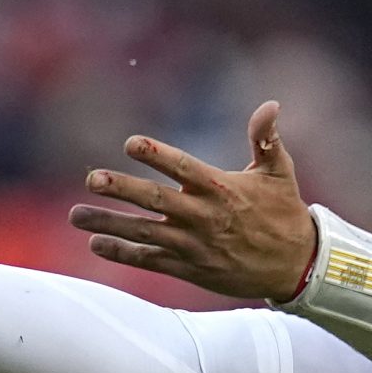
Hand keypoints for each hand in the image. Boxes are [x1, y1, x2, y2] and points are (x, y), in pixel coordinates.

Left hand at [70, 101, 319, 301]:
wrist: (296, 267)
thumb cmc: (284, 213)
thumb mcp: (279, 172)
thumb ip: (266, 138)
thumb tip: (270, 105)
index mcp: (222, 188)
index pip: (184, 168)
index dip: (157, 155)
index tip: (130, 144)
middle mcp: (204, 217)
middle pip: (156, 202)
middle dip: (122, 189)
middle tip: (92, 179)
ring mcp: (195, 245)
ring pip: (144, 233)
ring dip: (108, 224)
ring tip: (75, 215)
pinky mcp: (190, 268)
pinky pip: (150, 260)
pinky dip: (122, 253)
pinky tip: (96, 243)